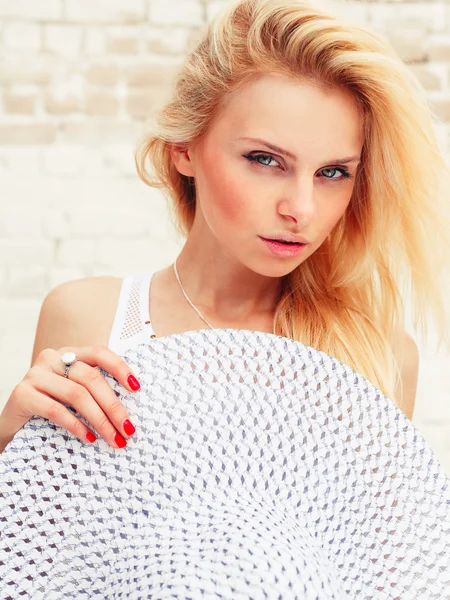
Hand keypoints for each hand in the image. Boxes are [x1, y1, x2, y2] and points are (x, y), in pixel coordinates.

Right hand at [0, 345, 140, 452]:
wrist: (12, 425)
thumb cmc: (50, 409)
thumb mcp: (74, 394)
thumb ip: (95, 390)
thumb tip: (129, 410)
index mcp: (69, 354)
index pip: (99, 353)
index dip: (120, 368)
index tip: (136, 388)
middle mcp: (52, 358)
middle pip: (91, 378)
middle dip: (114, 406)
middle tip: (128, 429)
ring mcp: (35, 375)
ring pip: (77, 394)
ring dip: (100, 419)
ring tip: (113, 438)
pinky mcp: (21, 394)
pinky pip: (55, 409)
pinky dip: (76, 425)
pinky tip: (89, 438)